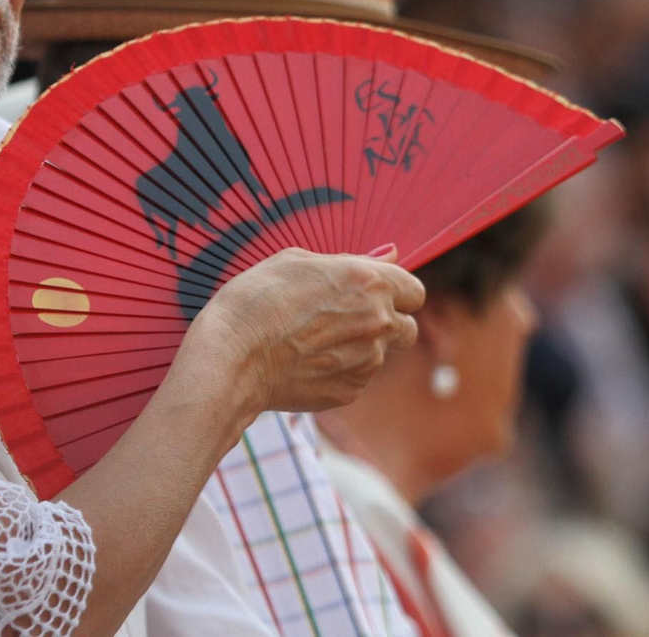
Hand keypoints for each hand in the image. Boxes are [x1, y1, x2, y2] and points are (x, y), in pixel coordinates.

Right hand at [180, 247, 423, 420]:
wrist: (233, 358)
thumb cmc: (256, 299)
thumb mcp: (297, 262)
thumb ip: (353, 261)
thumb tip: (391, 257)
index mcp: (370, 282)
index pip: (415, 291)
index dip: (396, 292)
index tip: (374, 295)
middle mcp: (378, 322)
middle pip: (408, 327)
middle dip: (387, 323)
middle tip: (346, 320)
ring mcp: (367, 361)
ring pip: (379, 354)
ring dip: (359, 347)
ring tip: (311, 341)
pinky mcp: (351, 391)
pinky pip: (356, 378)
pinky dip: (339, 371)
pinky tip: (304, 362)